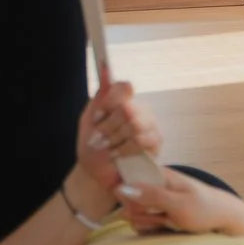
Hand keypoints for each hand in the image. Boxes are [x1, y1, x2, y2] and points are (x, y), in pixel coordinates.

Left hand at [74, 79, 162, 197]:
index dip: (111, 100)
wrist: (96, 174)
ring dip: (115, 140)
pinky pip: (141, 141)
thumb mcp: (88, 121)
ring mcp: (150, 126)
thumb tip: (105, 70)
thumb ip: (98, 98)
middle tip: (99, 139)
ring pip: (135, 125)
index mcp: (122, 102)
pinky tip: (117, 155)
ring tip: (108, 149)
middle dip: (108, 128)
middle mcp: (139, 110)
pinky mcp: (156, 143)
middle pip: (127, 109)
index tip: (99, 115)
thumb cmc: (92, 148)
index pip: (124, 88)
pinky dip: (124, 149)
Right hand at [115, 168, 243, 237]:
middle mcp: (155, 185)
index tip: (138, 206)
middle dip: (140, 212)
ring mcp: (156, 200)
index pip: (128, 177)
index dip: (126, 193)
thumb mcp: (178, 204)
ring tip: (168, 221)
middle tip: (162, 216)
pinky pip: (143, 221)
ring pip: (135, 212)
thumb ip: (151, 196)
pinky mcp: (158, 213)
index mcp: (160, 175)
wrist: (224, 221)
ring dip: (147, 221)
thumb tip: (121, 188)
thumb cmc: (205, 209)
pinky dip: (152, 226)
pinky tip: (166, 227)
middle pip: (129, 199)